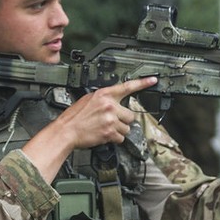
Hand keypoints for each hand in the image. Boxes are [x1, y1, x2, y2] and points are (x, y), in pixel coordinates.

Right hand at [21, 76, 155, 182]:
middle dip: (123, 120)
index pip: (127, 86)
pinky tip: (105, 135)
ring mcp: (111, 119)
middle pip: (130, 115)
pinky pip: (121, 137)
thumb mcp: (88, 99)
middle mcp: (109, 106)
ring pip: (127, 128)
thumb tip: (114, 100)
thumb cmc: (74, 117)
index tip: (153, 80)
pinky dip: (115, 138)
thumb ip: (104, 99)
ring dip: (119, 130)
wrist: (66, 131)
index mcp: (104, 94)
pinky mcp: (110, 132)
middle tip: (112, 121)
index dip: (142, 83)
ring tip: (106, 128)